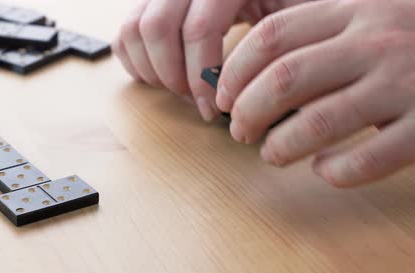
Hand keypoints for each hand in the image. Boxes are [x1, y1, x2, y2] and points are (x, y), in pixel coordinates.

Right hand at [113, 0, 306, 121]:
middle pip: (158, 28)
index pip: (199, 28)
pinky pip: (124, 32)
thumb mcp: (299, 12)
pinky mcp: (149, 2)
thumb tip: (274, 91)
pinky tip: (162, 78)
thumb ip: (289, 38)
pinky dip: (135, 62)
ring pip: (134, 29)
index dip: (202, 76)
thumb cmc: (289, 5)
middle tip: (196, 102)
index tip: (214, 109)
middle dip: (174, 77)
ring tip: (181, 90)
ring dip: (152, 71)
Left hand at [218, 0, 414, 186]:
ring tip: (272, 154)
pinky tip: (324, 169)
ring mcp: (405, 83)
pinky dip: (334, 171)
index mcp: (356, 10)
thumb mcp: (373, 14)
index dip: (234, 71)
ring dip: (280, 147)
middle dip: (247, 113)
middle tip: (239, 131)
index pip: (272, 37)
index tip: (221, 97)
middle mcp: (377, 42)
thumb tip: (247, 77)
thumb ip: (322, 33)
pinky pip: (367, 160)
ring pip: (316, 123)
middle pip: (284, 80)